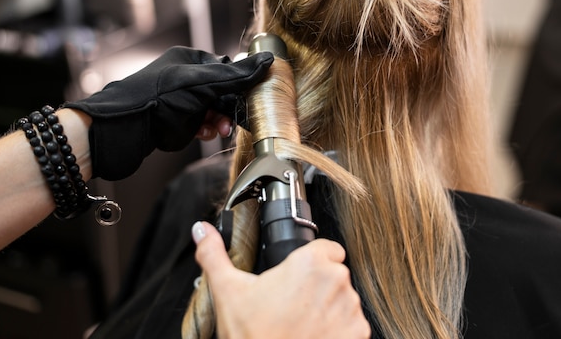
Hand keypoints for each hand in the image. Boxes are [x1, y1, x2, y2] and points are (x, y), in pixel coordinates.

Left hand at [64, 47, 272, 179]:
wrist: (125, 128)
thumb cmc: (158, 97)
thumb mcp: (203, 83)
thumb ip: (237, 75)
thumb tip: (269, 60)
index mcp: (192, 60)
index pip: (228, 70)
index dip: (241, 86)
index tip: (252, 99)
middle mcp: (187, 78)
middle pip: (223, 93)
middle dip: (229, 108)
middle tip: (233, 122)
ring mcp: (182, 101)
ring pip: (214, 111)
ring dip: (220, 121)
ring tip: (218, 130)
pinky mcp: (178, 121)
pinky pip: (202, 124)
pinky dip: (206, 130)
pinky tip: (202, 132)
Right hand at [191, 221, 370, 338]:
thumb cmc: (253, 336)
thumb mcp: (228, 292)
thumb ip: (215, 255)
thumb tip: (201, 231)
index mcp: (310, 263)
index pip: (328, 247)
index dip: (313, 260)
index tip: (299, 275)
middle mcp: (336, 281)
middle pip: (334, 273)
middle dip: (318, 285)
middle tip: (293, 303)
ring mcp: (350, 308)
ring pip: (344, 298)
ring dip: (329, 307)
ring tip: (302, 322)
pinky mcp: (358, 333)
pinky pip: (353, 323)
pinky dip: (340, 329)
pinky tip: (315, 335)